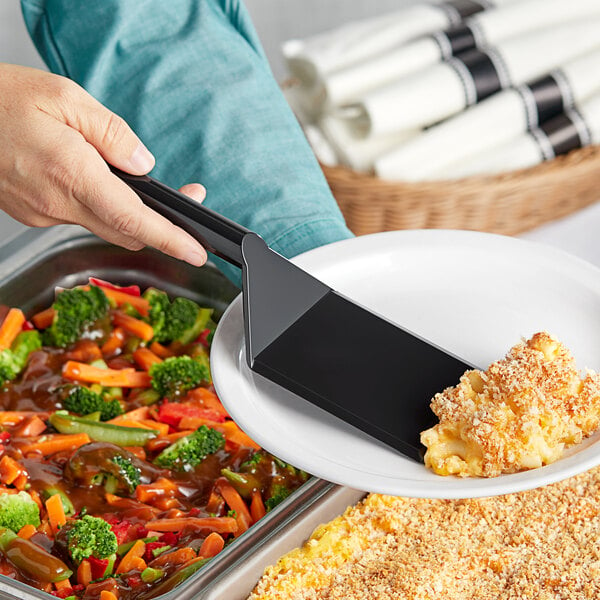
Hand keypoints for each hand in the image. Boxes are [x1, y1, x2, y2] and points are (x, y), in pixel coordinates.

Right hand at [0, 64, 206, 265]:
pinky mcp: (34, 213)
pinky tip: (96, 179)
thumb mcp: (66, 97)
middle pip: (126, 230)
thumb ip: (113, 134)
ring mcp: (43, 213)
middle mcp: (56, 203)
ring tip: (141, 181)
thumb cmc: (1, 99)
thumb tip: (145, 163)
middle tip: (186, 197)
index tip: (196, 252)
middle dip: (162, 223)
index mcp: (71, 173)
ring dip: (130, 211)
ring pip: (104, 225)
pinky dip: (100, 204)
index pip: (134, 219)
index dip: (171, 239)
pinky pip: (79, 216)